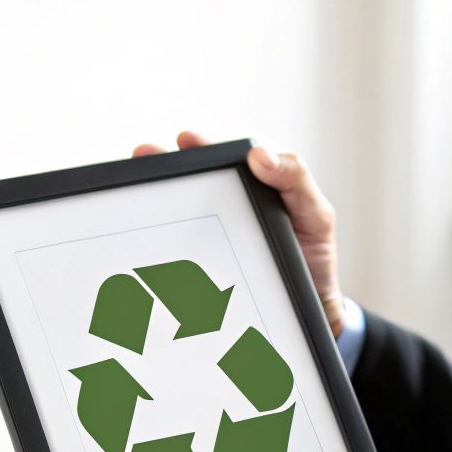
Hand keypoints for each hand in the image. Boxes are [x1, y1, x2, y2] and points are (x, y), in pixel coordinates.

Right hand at [133, 131, 344, 335]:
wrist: (311, 312)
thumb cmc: (313, 258)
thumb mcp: (315, 214)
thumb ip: (296, 181)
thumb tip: (258, 155)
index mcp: (249, 190)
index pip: (218, 162)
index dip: (197, 148)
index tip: (183, 140)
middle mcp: (224, 211)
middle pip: (187, 184)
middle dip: (160, 167)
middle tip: (143, 156)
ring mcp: (210, 241)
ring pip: (175, 217)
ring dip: (153, 205)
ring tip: (135, 194)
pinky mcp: (203, 272)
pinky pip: (178, 257)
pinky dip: (158, 250)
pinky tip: (144, 244)